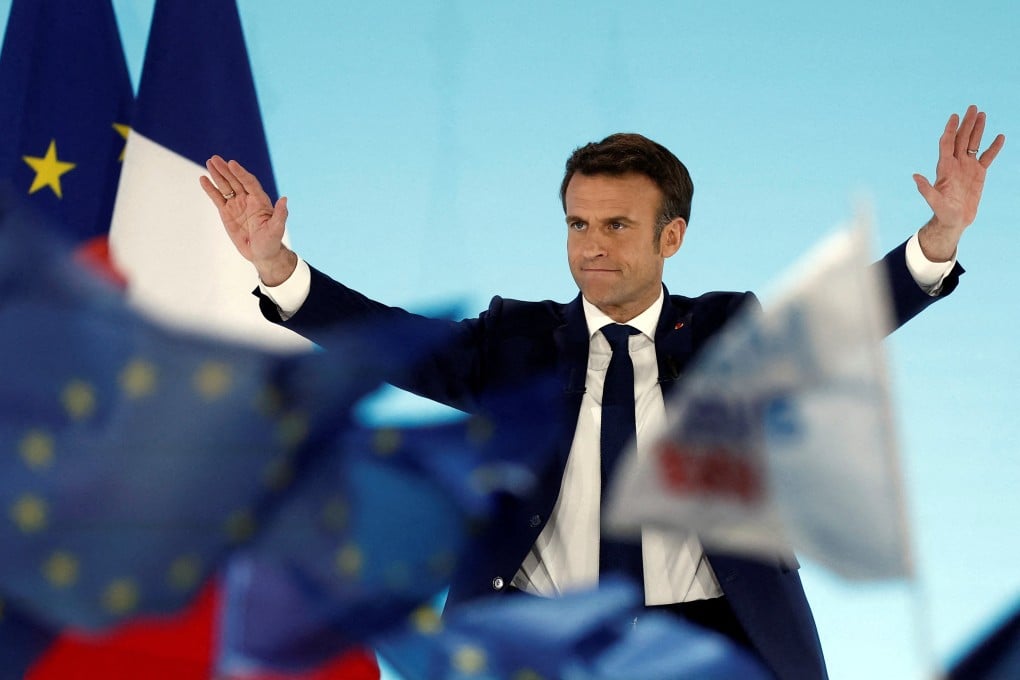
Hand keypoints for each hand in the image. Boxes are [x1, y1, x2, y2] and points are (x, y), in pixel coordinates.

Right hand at [199, 155, 296, 284]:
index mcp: (260, 200)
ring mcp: (236, 205)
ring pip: (226, 186)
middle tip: (215, 159)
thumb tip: (284, 199)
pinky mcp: (227, 212)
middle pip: (235, 180)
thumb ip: (280, 214)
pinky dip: (211, 189)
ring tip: (209, 162)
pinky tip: (203, 179)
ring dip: (217, 175)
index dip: (240, 173)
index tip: (232, 163)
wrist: (262, 253)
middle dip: (225, 170)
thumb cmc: (271, 242)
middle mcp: (248, 199)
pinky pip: (217, 198)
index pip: (249, 182)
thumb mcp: (277, 229)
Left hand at [914, 105, 1004, 261]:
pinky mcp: (978, 174)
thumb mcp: (934, 201)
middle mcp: (955, 164)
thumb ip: (926, 189)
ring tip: (982, 114)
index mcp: (945, 168)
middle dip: (966, 123)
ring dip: (977, 129)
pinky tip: (1000, 137)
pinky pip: (987, 157)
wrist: (954, 221)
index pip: (947, 143)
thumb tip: (915, 176)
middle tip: (972, 107)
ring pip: (973, 144)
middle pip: (961, 139)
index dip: (950, 129)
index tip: (955, 116)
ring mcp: (967, 167)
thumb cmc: (942, 213)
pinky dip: (993, 147)